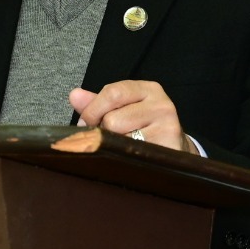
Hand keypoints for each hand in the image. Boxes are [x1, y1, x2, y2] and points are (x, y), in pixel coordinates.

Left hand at [70, 81, 192, 152]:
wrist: (175, 151)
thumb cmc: (144, 128)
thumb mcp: (123, 109)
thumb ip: (98, 103)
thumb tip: (74, 95)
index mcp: (149, 89)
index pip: (112, 93)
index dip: (93, 110)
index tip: (87, 123)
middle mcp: (162, 104)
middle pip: (113, 118)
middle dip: (104, 132)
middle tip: (109, 139)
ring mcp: (167, 126)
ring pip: (120, 138)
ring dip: (115, 147)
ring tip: (124, 147)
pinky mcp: (168, 148)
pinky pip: (131, 154)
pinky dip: (124, 158)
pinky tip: (131, 157)